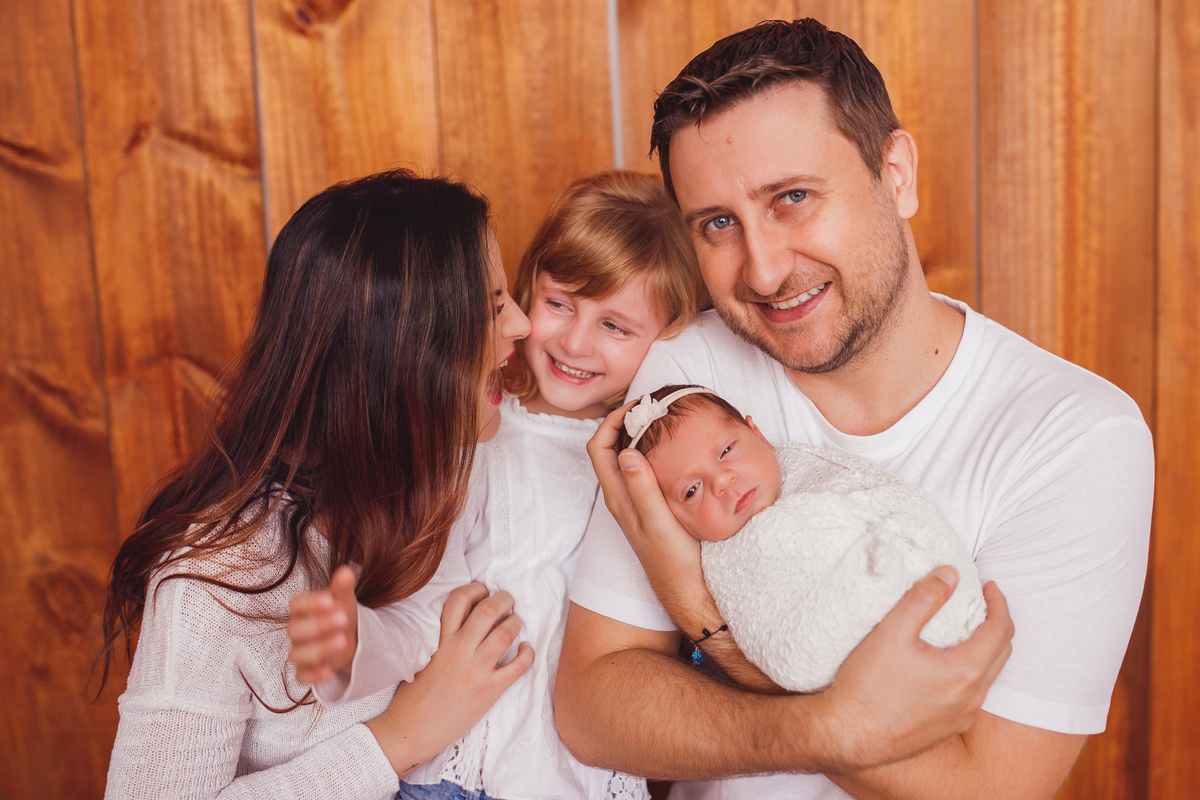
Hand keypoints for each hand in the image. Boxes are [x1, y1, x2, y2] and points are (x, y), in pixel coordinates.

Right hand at [287, 565, 358, 684]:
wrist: (346, 635)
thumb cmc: (339, 612)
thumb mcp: (343, 599)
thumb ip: (342, 587)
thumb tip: (346, 571)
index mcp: (302, 609)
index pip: (296, 604)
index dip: (311, 603)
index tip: (331, 600)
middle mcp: (296, 630)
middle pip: (295, 630)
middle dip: (319, 626)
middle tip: (344, 619)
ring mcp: (299, 651)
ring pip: (296, 655)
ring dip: (319, 650)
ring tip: (343, 641)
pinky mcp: (306, 670)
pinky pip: (302, 676)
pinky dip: (313, 676)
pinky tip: (329, 671)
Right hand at [366, 583, 533, 776]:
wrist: (412, 730)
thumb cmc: (414, 696)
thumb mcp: (423, 658)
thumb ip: (442, 639)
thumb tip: (464, 623)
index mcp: (441, 641)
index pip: (459, 600)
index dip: (475, 588)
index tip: (483, 591)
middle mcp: (460, 650)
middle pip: (488, 611)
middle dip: (503, 599)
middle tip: (508, 601)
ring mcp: (476, 670)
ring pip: (505, 634)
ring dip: (515, 623)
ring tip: (516, 623)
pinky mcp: (489, 690)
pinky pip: (517, 667)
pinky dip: (527, 654)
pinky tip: (526, 649)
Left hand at [587, 403, 708, 633]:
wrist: (685, 587)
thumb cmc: (673, 558)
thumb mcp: (659, 521)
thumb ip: (642, 488)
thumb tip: (626, 451)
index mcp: (618, 497)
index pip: (599, 449)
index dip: (610, 423)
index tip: (636, 407)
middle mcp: (621, 497)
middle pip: (610, 450)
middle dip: (624, 423)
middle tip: (651, 408)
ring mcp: (635, 502)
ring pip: (627, 460)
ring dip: (638, 436)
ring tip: (662, 421)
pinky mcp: (650, 507)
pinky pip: (642, 471)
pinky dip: (652, 453)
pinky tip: (673, 450)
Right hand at [813, 567, 1014, 772]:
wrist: (846, 736)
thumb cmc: (867, 685)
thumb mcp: (892, 631)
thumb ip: (924, 598)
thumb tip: (950, 574)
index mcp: (965, 671)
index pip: (1000, 630)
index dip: (998, 603)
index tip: (988, 586)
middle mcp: (971, 698)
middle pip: (1002, 653)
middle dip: (997, 624)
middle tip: (982, 604)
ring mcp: (961, 718)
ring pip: (988, 677)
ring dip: (985, 650)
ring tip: (966, 631)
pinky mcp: (946, 730)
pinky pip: (971, 697)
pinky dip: (970, 674)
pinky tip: (946, 667)